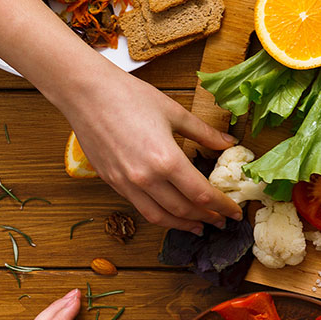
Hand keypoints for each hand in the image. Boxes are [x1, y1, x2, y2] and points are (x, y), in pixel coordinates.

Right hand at [59, 71, 240, 233]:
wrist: (85, 92)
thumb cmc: (130, 96)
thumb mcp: (175, 112)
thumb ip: (204, 133)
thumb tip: (229, 143)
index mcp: (166, 159)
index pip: (202, 194)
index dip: (222, 206)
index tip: (235, 212)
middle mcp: (146, 178)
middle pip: (183, 210)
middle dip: (206, 218)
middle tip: (221, 221)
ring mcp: (126, 183)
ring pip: (159, 216)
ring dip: (182, 225)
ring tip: (198, 226)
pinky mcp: (111, 182)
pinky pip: (139, 207)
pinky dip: (159, 215)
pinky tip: (169, 212)